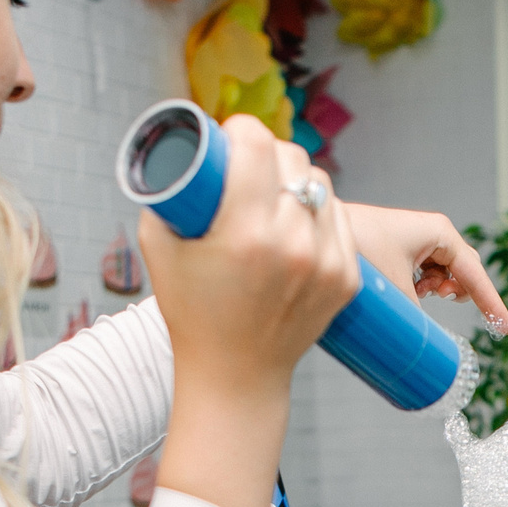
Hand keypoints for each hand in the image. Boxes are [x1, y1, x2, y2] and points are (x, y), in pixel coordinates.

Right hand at [143, 115, 357, 399]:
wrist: (236, 375)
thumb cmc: (191, 312)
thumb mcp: (160, 247)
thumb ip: (169, 192)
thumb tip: (184, 149)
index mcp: (246, 233)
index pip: (259, 143)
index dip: (242, 130)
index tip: (232, 139)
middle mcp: (292, 245)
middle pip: (293, 159)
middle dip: (269, 154)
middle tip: (250, 168)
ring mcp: (326, 263)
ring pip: (320, 185)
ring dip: (297, 181)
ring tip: (274, 199)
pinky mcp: (347, 278)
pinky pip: (338, 219)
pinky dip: (317, 214)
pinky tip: (296, 226)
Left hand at [340, 204, 507, 334]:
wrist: (322, 234)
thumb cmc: (360, 251)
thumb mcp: (397, 289)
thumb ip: (420, 316)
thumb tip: (429, 346)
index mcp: (439, 232)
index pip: (475, 274)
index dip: (491, 304)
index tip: (505, 330)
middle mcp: (432, 232)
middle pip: (464, 270)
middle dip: (461, 292)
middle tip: (446, 304)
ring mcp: (417, 239)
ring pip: (445, 272)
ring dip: (440, 289)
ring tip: (422, 294)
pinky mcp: (401, 247)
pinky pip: (427, 270)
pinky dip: (425, 285)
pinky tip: (413, 290)